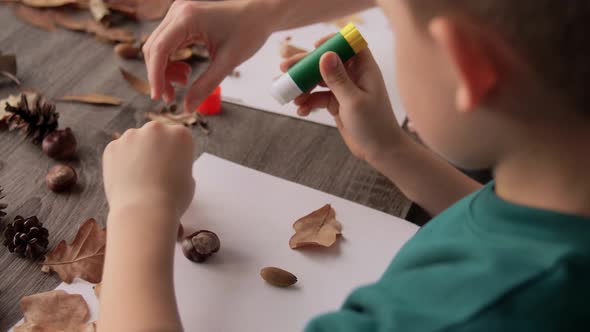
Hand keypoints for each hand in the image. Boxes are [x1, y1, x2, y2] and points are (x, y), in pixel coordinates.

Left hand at [102, 122, 194, 221]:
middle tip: (155, 172)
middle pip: (156, 135)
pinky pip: (118, 152)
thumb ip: (180, 166)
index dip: (176, 154)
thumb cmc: (173, 199)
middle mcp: (156, 128)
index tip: (173, 167)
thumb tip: (169, 167)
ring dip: (137, 154)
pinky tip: (126, 180)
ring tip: (139, 179)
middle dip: (155, 149)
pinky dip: (121, 163)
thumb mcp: (189, 180)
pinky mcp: (112, 146)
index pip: (178, 138)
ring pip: (135, 142)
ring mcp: (131, 136)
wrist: (144, 211)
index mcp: (180, 134)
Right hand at [143, 0, 272, 111]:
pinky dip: (172, 60)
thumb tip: (187, 107)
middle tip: (172, 96)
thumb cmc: (249, 30)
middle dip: (160, 75)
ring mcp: (178, 14)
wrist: (260, 13)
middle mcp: (178, 12)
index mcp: (187, 18)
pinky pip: (167, 42)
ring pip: (158, 47)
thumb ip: (206, 86)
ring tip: (185, 81)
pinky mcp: (182, 19)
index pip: (159, 50)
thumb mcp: (227, 62)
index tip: (158, 96)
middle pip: (154, 48)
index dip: (155, 76)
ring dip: (165, 69)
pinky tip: (186, 70)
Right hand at [280, 37, 402, 161]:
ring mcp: (344, 90)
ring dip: (303, 87)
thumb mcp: (353, 101)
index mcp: (364, 69)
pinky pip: (318, 97)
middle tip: (284, 70)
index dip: (332, 42)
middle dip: (305, 66)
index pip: (348, 45)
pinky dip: (308, 102)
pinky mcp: (337, 103)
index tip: (314, 47)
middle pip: (326, 62)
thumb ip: (337, 79)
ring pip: (318, 81)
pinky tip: (301, 111)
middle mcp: (354, 76)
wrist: (380, 151)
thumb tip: (325, 54)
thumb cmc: (374, 125)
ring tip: (291, 97)